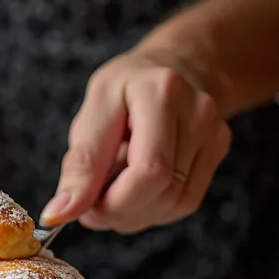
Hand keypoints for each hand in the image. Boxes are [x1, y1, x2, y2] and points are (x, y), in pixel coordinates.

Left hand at [42, 48, 232, 233]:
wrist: (175, 65)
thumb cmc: (126, 87)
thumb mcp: (93, 111)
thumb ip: (80, 163)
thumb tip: (60, 213)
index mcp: (160, 94)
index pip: (149, 171)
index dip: (113, 203)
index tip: (81, 211)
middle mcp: (197, 113)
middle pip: (163, 192)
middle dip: (119, 212)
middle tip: (91, 207)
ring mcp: (213, 134)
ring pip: (175, 204)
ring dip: (135, 213)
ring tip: (112, 189)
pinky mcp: (217, 152)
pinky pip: (185, 201)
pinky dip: (153, 207)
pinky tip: (136, 188)